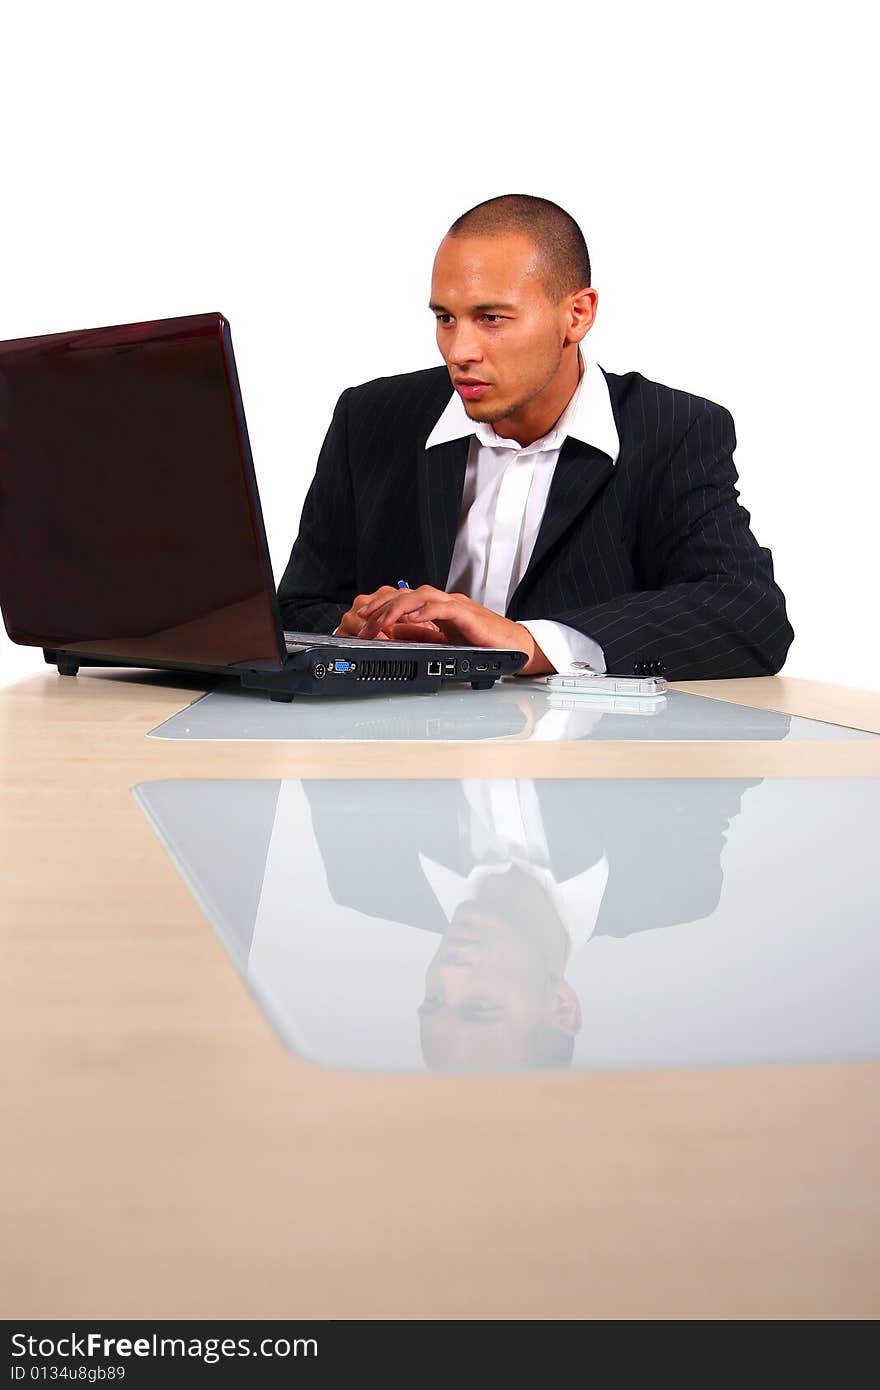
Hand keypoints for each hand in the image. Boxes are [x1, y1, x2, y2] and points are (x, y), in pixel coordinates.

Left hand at [355, 585, 550, 675]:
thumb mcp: (443, 641)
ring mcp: (456, 605)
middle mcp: (444, 601)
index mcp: (436, 607)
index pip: (402, 599)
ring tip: (380, 620)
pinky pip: (442, 608)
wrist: (514, 648)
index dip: (380, 606)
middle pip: (406, 594)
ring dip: (397, 607)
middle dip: (381, 606)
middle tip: (363, 620)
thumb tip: (393, 632)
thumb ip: (419, 634)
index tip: (362, 619)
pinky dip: (424, 611)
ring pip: (420, 596)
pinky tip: (410, 618)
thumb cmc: (484, 644)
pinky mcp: (467, 614)